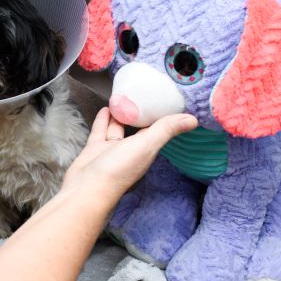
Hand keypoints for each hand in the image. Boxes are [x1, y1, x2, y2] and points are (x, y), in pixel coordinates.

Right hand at [62, 107, 197, 202]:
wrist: (86, 188)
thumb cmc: (119, 169)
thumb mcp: (146, 145)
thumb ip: (166, 130)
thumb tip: (194, 119)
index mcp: (147, 151)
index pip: (159, 130)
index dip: (163, 116)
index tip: (167, 99)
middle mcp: (131, 151)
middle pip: (138, 129)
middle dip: (141, 113)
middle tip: (143, 93)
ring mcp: (112, 151)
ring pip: (119, 128)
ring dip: (121, 115)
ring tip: (124, 97)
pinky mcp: (95, 149)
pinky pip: (101, 131)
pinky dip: (104, 120)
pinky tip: (106, 107)